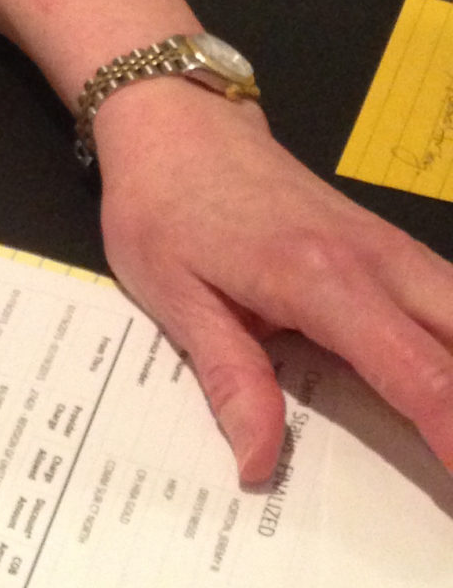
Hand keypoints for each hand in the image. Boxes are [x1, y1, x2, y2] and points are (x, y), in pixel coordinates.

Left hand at [94, 79, 452, 481]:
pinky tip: (446, 381)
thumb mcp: (175, 298)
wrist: (175, 122)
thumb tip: (259, 465)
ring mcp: (390, 247)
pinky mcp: (388, 245)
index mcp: (322, 280)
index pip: (415, 370)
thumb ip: (231, 382)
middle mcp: (375, 261)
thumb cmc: (164, 207)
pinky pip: (450, 297)